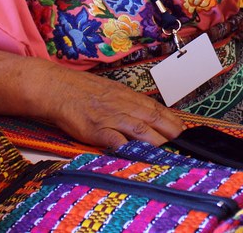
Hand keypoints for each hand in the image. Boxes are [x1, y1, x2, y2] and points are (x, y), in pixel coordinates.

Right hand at [43, 64, 184, 148]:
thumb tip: (142, 115)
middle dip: (171, 131)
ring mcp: (110, 117)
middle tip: (186, 143)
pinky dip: (128, 148)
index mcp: (126, 96)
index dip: (172, 119)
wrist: (57, 88)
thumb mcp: (109, 91)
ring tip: (171, 151)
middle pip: (153, 118)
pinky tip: (138, 156)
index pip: (155, 108)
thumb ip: (125, 103)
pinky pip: (115, 140)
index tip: (185, 130)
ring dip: (157, 140)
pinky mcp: (96, 129)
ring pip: (140, 129)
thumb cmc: (81, 90)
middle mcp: (122, 105)